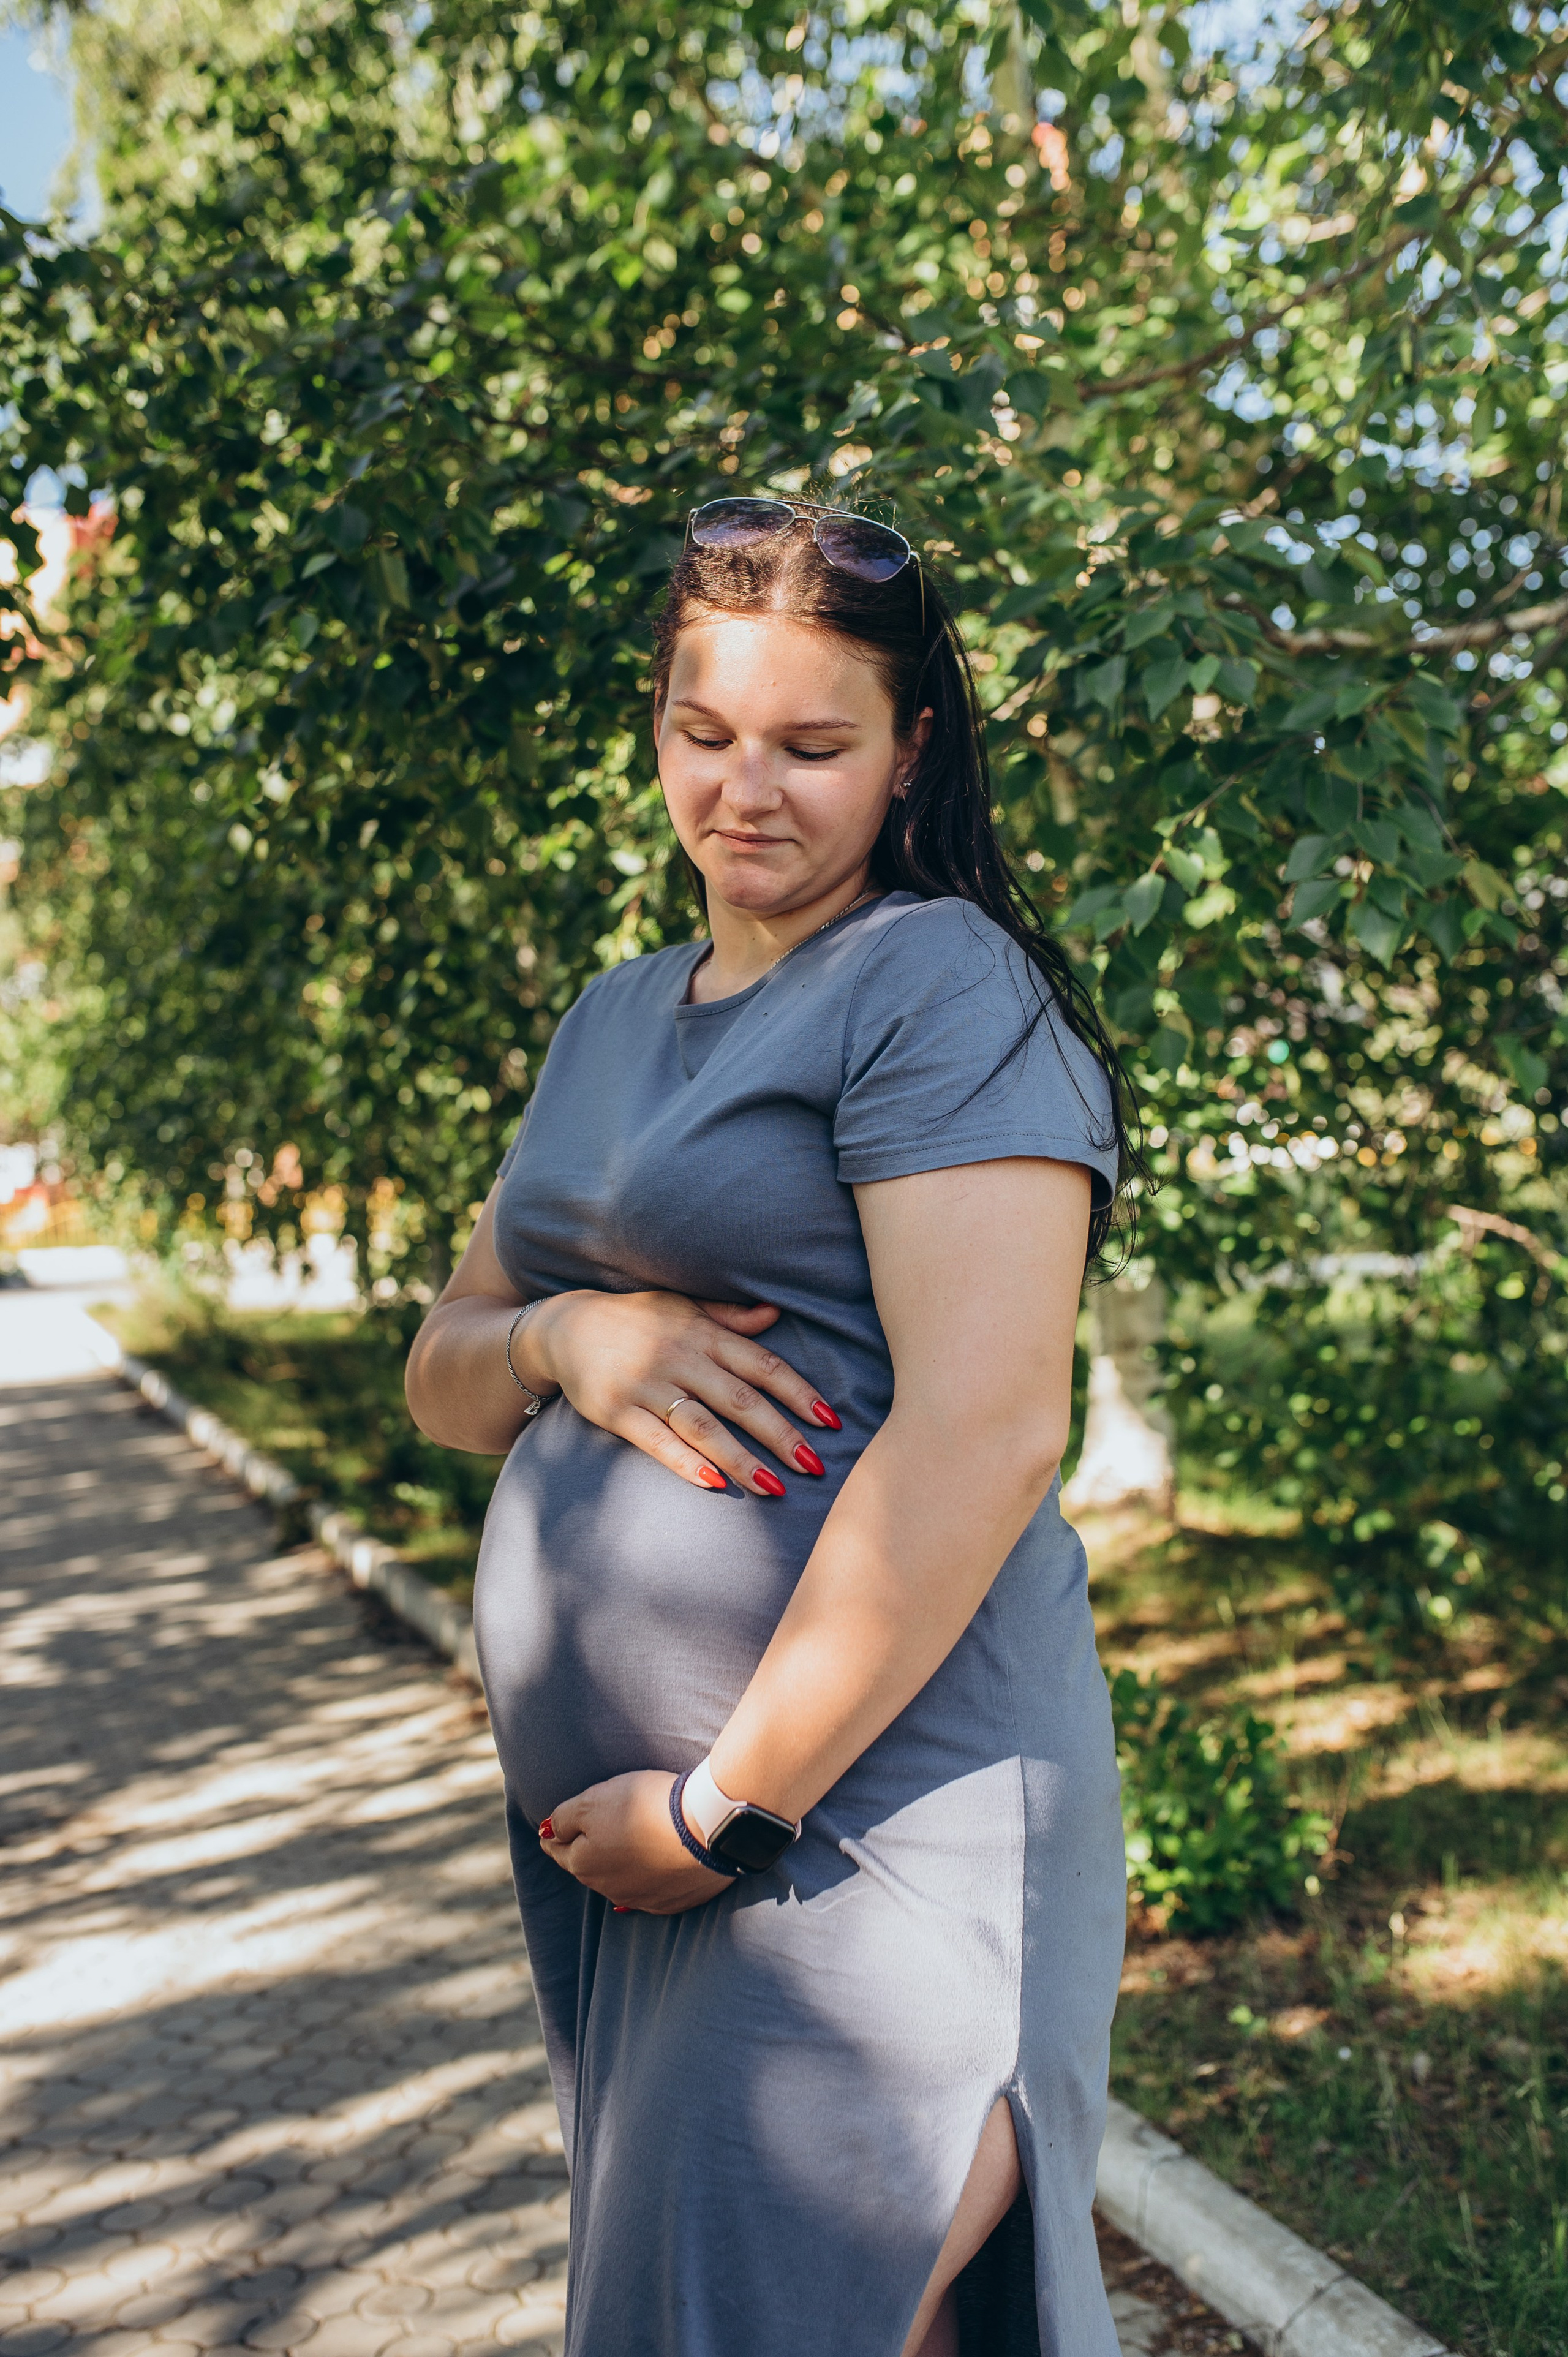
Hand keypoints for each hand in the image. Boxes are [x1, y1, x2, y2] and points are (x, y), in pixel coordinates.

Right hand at [519, 1288, 839, 1497]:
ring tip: (776, 1488)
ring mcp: (645, 1385)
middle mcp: (678, 1357)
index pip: (761, 1365)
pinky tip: (715, 1485)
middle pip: (740, 1400)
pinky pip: (656, 1441)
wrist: (565, 1326)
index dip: (798, 1393)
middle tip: (815, 1466)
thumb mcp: (682, 1307)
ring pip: (703, 1425)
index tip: (831, 1421)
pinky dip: (686, 1463)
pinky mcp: (616, 1411)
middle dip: (780, 1434)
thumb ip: (729, 1317)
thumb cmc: (636, 1319)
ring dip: (742, 1458)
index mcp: (701, 1333)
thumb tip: (776, 1313)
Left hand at [540, 1770, 733, 1913]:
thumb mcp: (594, 1800)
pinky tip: (652, 1868)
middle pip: (589, 1868)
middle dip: (587, 1851)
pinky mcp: (673, 1902)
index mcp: (584, 1864)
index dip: (556, 1835)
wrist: (706, 1829)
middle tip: (592, 1832)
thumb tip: (548, 1831)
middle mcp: (608, 1889)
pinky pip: (652, 1891)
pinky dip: (648, 1878)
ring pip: (619, 1882)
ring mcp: (642, 1899)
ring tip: (627, 1846)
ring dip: (619, 1865)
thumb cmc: (647, 1807)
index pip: (558, 1850)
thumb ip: (564, 1817)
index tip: (554, 1829)